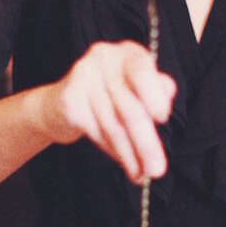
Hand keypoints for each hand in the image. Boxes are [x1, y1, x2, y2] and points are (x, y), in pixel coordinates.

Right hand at [42, 41, 175, 182]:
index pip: (142, 71)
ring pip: (114, 124)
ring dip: (130, 154)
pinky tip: (124, 162)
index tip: (161, 118)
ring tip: (141, 174)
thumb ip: (155, 90)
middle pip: (129, 106)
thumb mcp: (135, 89)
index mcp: (127, 52)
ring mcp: (83, 77)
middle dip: (145, 142)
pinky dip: (113, 151)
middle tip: (156, 169)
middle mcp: (104, 58)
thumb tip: (167, 92)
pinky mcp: (68, 99)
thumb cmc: (107, 96)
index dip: (154, 95)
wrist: (58, 105)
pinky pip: (96, 131)